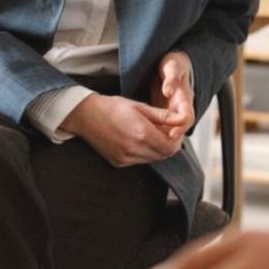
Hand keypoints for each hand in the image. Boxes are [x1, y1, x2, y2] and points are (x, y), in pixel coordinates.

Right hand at [62, 93, 182, 166]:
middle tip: (164, 130)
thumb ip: (163, 116)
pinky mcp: (119, 163)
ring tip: (150, 133)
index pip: (171, 147)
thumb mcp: (140, 106)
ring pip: (153, 159)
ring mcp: (126, 158)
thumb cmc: (112, 107)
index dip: (176, 139)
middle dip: (168, 143)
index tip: (174, 129)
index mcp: (141, 133)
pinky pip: (140, 161)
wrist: (86, 116)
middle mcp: (134, 149)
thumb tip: (182, 119)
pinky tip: (137, 139)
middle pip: (163, 155)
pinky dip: (144, 152)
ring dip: (157, 148)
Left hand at [151, 51, 195, 141]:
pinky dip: (154, 135)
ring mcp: (174, 113)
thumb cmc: (172, 64)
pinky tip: (141, 138)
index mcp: (186, 98)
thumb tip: (169, 91)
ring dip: (161, 140)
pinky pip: (162, 130)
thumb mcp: (172, 66)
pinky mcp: (166, 117)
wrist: (172, 65)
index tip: (171, 134)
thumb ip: (171, 78)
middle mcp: (182, 109)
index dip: (180, 128)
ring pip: (171, 132)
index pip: (187, 118)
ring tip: (145, 144)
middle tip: (154, 145)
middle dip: (169, 140)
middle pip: (180, 130)